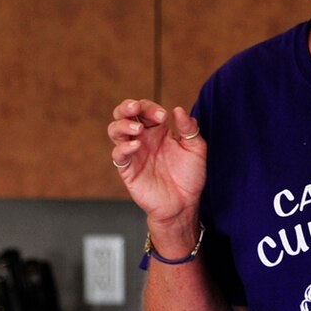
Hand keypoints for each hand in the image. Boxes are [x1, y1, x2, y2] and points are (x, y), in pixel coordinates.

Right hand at [107, 99, 205, 238]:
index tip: (164, 116)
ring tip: (137, 129)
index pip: (145, 109)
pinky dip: (123, 147)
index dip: (150, 108)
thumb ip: (189, 128)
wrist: (184, 203)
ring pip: (115, 130)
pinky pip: (118, 155)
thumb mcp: (196, 149)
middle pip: (123, 114)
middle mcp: (143, 139)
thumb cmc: (189, 176)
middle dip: (127, 107)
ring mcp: (134, 153)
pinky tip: (136, 145)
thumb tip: (178, 109)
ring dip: (122, 125)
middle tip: (136, 108)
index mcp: (158, 130)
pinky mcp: (128, 170)